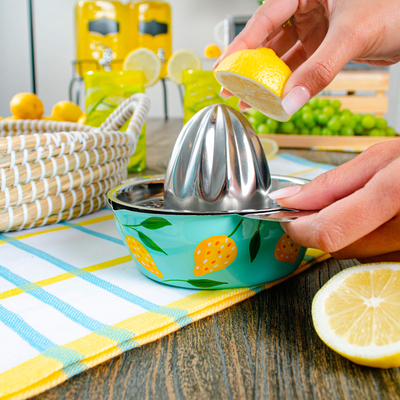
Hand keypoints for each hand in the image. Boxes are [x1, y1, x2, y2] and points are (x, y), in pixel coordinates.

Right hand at [214, 0, 399, 114]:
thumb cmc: (397, 6)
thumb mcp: (352, 35)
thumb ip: (319, 69)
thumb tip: (290, 101)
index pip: (266, 17)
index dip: (242, 43)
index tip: (225, 66)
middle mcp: (309, 7)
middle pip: (269, 39)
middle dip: (250, 66)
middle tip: (230, 87)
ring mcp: (317, 28)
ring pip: (284, 56)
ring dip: (268, 79)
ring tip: (248, 99)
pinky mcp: (326, 46)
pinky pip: (302, 67)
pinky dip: (290, 84)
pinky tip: (276, 98)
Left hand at [268, 142, 399, 262]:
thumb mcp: (386, 158)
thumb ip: (334, 184)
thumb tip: (288, 201)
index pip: (332, 231)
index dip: (301, 227)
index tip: (288, 217)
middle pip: (341, 249)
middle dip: (322, 230)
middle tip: (324, 208)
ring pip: (360, 258)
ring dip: (349, 238)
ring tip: (366, 210)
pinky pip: (381, 262)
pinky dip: (370, 244)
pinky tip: (380, 223)